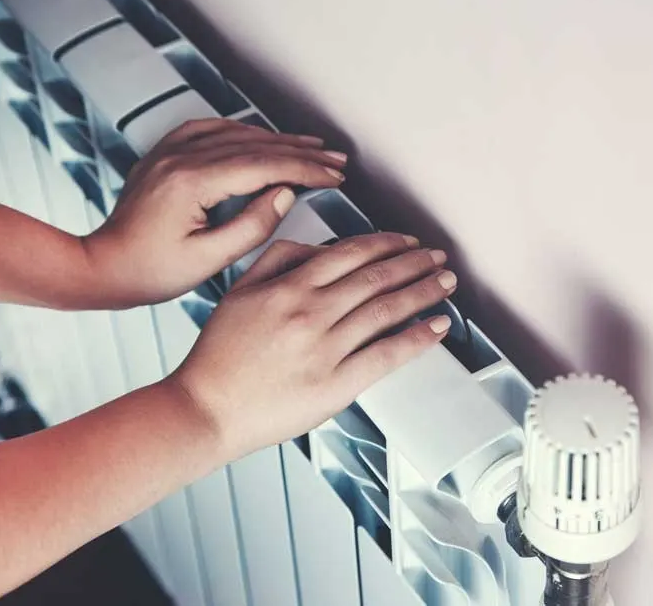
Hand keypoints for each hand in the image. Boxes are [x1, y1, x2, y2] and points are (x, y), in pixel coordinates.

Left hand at [81, 118, 346, 307]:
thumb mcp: (208, 260)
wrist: (102, 266)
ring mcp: (170, 151)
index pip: (263, 166)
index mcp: (192, 183)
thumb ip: (251, 226)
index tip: (333, 176)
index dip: (304, 170)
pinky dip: (242, 131)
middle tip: (336, 161)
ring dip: (277, 140)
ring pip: (236, 134)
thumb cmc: (150, 271)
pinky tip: (260, 135)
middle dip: (301, 153)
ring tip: (311, 149)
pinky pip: (209, 129)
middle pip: (255, 145)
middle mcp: (180, 157)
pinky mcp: (164, 154)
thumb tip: (284, 195)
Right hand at [168, 233, 457, 459]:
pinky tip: (436, 326)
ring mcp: (325, 349)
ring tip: (446, 283)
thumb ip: (278, 259)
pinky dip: (416, 338)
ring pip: (386, 310)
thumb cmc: (221, 355)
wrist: (207, 409)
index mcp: (288, 286)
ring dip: (423, 291)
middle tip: (439, 258)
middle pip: (376, 277)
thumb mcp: (240, 291)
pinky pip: (386, 355)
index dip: (387, 244)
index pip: (351, 254)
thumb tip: (320, 247)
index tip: (408, 243)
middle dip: (415, 263)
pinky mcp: (335, 384)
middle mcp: (310, 312)